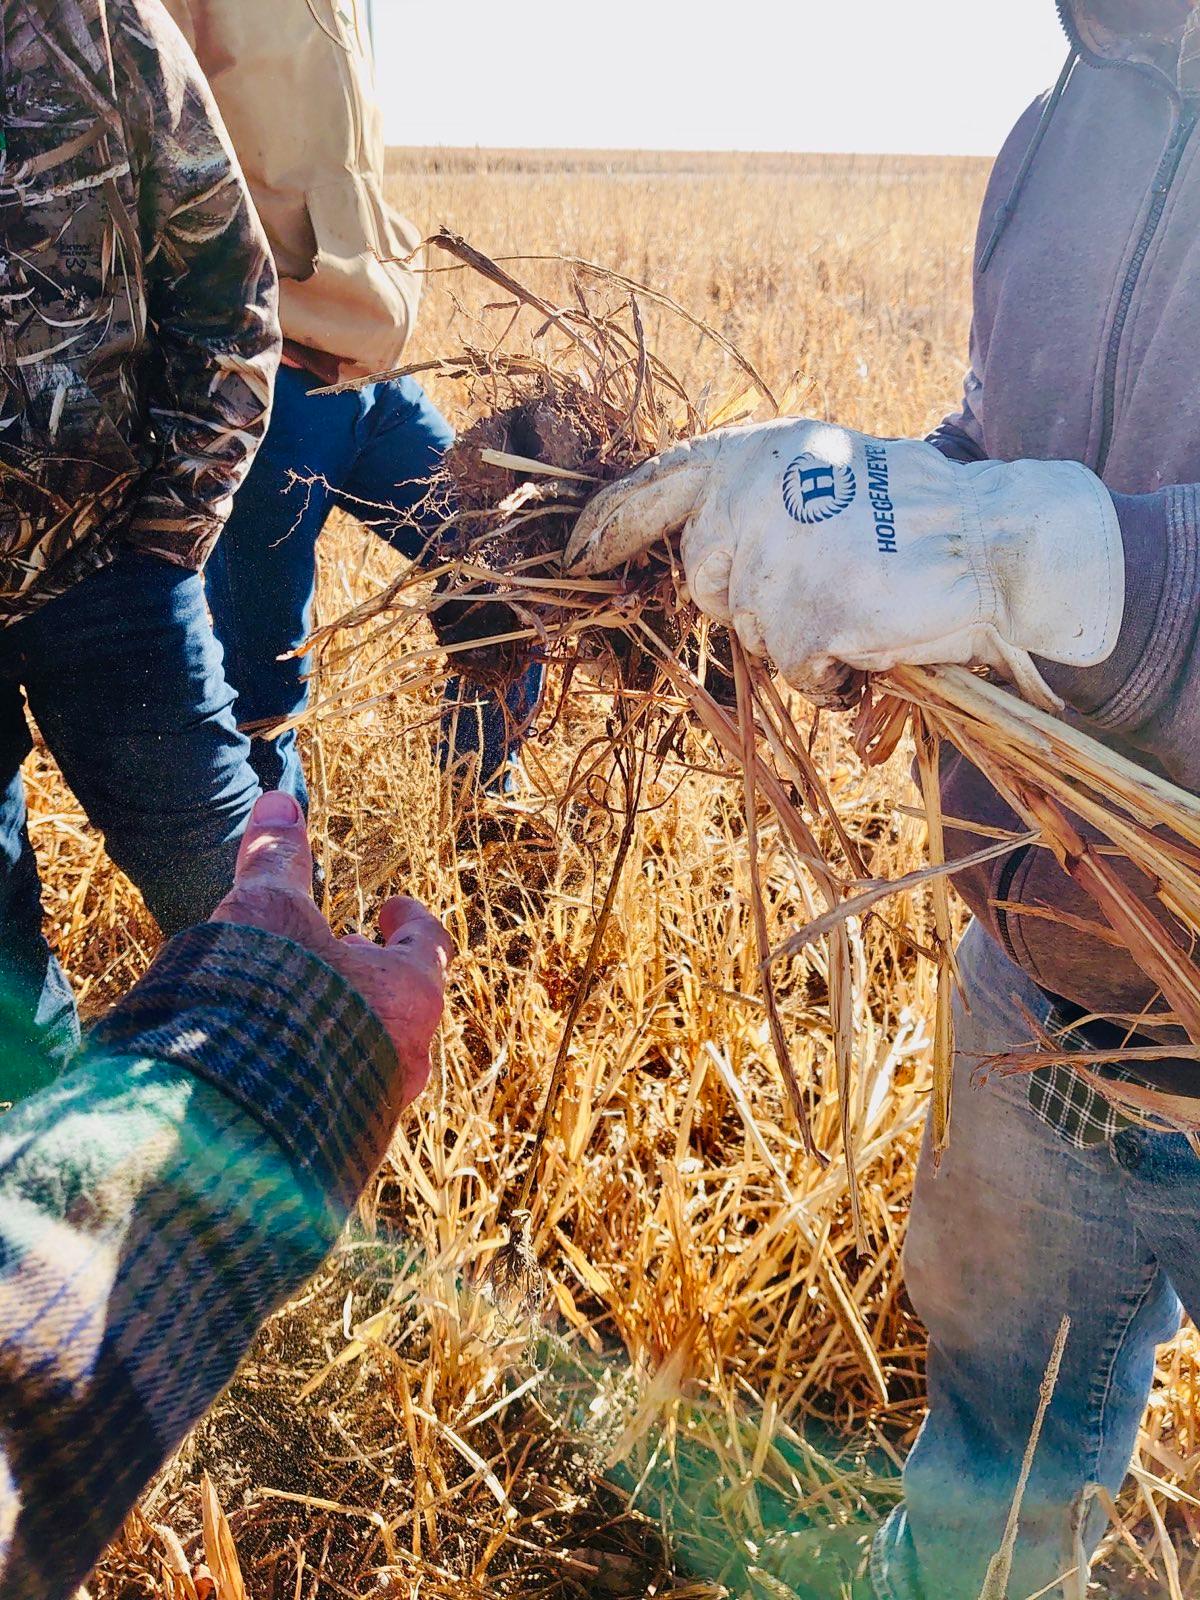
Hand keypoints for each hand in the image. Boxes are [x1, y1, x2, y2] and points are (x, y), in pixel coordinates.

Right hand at [211, 792, 451, 1106]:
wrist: (228, 1116)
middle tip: (345, 952)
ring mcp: (376, 1111)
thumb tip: (280, 803)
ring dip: (346, 1026)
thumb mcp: (266, 911)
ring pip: (375, 1056)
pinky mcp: (337, 1153)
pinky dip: (318, 1073)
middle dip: (372, 974)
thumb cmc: (265, 998)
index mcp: (410, 993)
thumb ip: (277, 858)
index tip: (391, 907)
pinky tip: (277, 1065)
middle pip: (405, 1003)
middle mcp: (408, 1057)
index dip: (409, 921)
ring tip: (304, 1007)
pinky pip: (339, 1102)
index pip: (429, 947)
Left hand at [566, 419, 1123, 709]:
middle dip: (754, 596)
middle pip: (706, 584)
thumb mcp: (823, 470)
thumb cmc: (916, 509)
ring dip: (803, 632)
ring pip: (755, 634)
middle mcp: (746, 504)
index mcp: (749, 456)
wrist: (997, 544)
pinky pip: (801, 674)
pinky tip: (878, 634)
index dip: (605, 528)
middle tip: (830, 572)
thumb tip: (691, 550)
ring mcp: (772, 568)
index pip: (649, 489)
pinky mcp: (805, 626)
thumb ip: (752, 500)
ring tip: (866, 596)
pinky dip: (836, 673)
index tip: (574, 555)